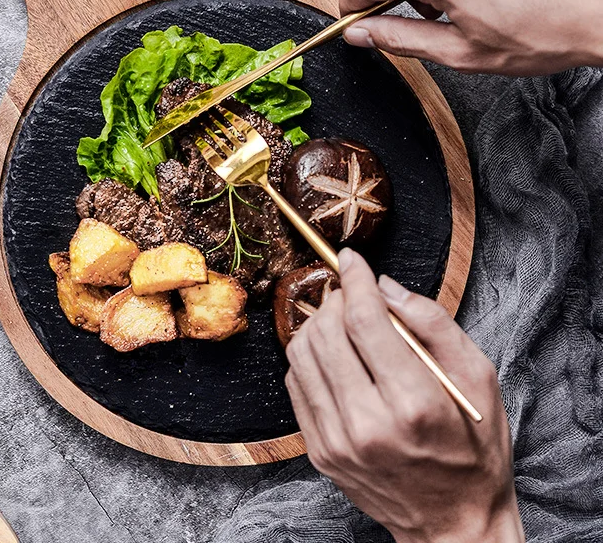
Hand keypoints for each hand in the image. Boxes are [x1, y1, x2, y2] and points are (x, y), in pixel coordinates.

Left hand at [285, 249, 523, 542]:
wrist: (453, 524)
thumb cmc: (474, 448)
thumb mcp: (478, 379)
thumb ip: (432, 323)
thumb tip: (385, 286)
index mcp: (412, 404)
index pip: (364, 320)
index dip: (355, 279)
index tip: (352, 257)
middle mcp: (366, 424)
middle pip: (325, 332)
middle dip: (336, 297)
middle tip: (353, 292)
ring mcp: (336, 441)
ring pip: (301, 354)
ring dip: (318, 323)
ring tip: (343, 319)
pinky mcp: (319, 451)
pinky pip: (295, 383)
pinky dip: (309, 356)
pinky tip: (334, 353)